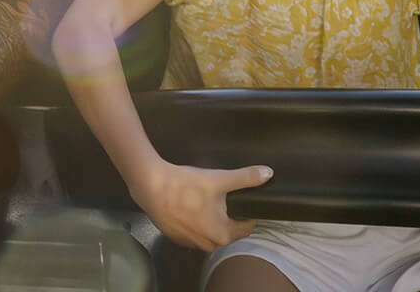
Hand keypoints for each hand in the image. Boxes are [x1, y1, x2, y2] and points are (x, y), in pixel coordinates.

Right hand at [128, 159, 271, 251]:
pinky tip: (188, 205)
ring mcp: (190, 244)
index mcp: (223, 235)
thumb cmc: (186, 186)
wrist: (151, 186)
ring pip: (210, 230)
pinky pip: (194, 231)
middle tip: (218, 195)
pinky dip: (194, 220)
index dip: (246, 211)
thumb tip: (268, 173)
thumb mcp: (220, 179)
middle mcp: (208, 245)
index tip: (239, 198)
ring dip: (210, 218)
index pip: (246, 226)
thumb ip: (246, 178)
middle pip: (228, 229)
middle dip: (226, 214)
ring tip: (201, 198)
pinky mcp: (176, 238)